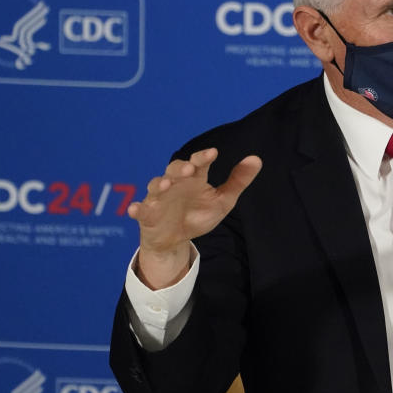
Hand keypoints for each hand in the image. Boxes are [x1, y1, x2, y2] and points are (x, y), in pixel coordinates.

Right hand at [127, 148, 261, 288]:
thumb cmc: (199, 214)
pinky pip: (140, 211)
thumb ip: (238, 180)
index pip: (198, 163)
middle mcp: (174, 185)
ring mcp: (159, 199)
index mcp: (194, 179)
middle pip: (174, 171)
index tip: (213, 153)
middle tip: (190, 169)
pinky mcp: (147, 215)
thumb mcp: (223, 200)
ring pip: (155, 187)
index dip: (203, 158)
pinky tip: (135, 209)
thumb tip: (256, 158)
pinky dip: (137, 209)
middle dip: (180, 169)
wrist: (177, 239)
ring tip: (166, 184)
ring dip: (159, 185)